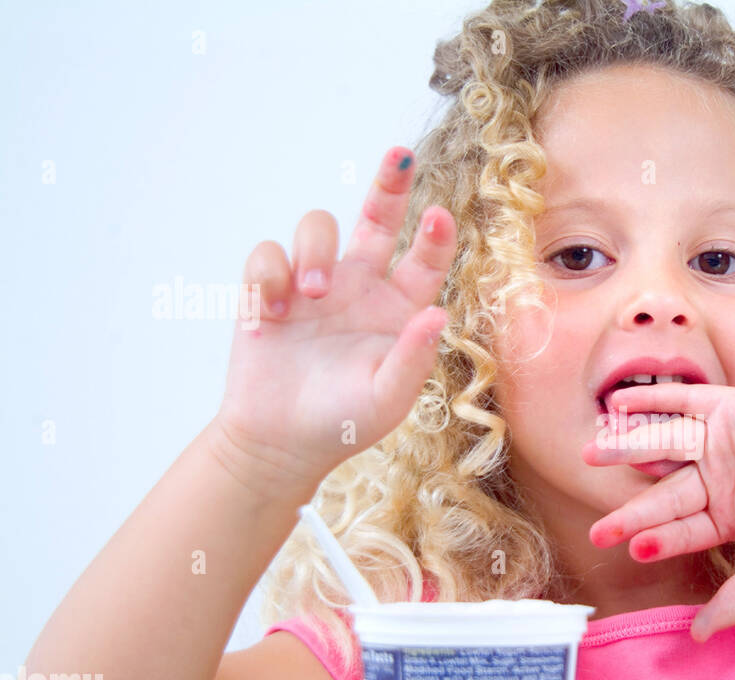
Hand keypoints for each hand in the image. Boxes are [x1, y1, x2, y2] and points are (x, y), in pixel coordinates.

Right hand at [213, 147, 456, 498]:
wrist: (280, 442)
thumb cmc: (343, 422)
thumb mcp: (387, 398)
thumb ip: (412, 358)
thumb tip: (438, 314)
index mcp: (399, 308)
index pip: (424, 260)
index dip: (434, 237)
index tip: (439, 217)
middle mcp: (362, 285)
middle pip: (377, 217)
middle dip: (390, 183)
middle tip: (400, 155)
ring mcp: (315, 283)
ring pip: (319, 227)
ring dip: (315, 252)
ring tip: (311, 295)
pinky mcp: (270, 289)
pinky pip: (267, 254)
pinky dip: (269, 277)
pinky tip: (272, 318)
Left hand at [581, 383, 734, 641]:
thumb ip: (734, 602)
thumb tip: (700, 637)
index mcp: (726, 513)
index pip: (679, 528)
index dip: (653, 539)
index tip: (628, 551)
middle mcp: (720, 477)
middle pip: (663, 493)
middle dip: (630, 509)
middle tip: (597, 525)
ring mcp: (723, 442)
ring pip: (664, 447)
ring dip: (627, 450)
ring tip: (591, 456)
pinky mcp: (731, 409)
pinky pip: (683, 402)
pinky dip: (652, 402)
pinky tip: (619, 408)